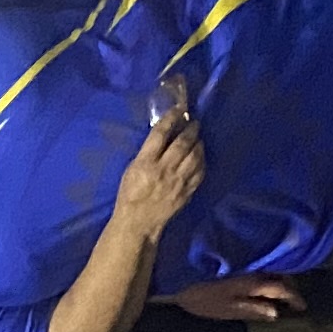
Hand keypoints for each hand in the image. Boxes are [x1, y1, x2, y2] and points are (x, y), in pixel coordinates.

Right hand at [116, 107, 203, 227]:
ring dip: (199, 143)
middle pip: (182, 143)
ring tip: (198, 138)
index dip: (171, 118)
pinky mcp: (186, 192)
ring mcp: (177, 181)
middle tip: (194, 122)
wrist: (138, 222)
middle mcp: (163, 170)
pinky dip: (202, 161)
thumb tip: (163, 136)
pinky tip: (201, 156)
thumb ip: (147, 153)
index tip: (179, 109)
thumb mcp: (131, 169)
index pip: (160, 134)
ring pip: (194, 156)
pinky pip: (200, 172)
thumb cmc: (130, 194)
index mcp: (145, 162)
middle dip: (191, 129)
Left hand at [186, 274, 306, 320]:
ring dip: (279, 280)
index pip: (282, 288)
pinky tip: (264, 285)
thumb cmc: (202, 298)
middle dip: (290, 287)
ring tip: (281, 295)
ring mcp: (245, 262)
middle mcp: (253, 268)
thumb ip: (253, 309)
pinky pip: (260, 266)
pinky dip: (267, 276)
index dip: (295, 297)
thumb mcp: (228, 309)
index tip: (303, 307)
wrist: (178, 279)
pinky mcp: (236, 261)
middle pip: (280, 275)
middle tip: (294, 302)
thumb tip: (276, 313)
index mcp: (253, 281)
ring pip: (271, 269)